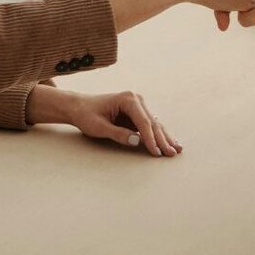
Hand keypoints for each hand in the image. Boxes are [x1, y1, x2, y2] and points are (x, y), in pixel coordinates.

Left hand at [25, 84, 180, 156]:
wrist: (78, 106)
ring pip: (155, 124)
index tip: (156, 152)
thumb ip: (118, 134)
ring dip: (165, 138)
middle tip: (171, 154)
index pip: (144, 122)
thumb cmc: (86, 115)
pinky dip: (159, 135)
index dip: (151, 138)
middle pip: (153, 123)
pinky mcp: (137, 114)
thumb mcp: (98, 127)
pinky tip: (170, 142)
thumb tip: (137, 141)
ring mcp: (138, 106)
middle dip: (162, 140)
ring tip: (177, 149)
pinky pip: (150, 126)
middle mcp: (136, 100)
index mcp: (128, 99)